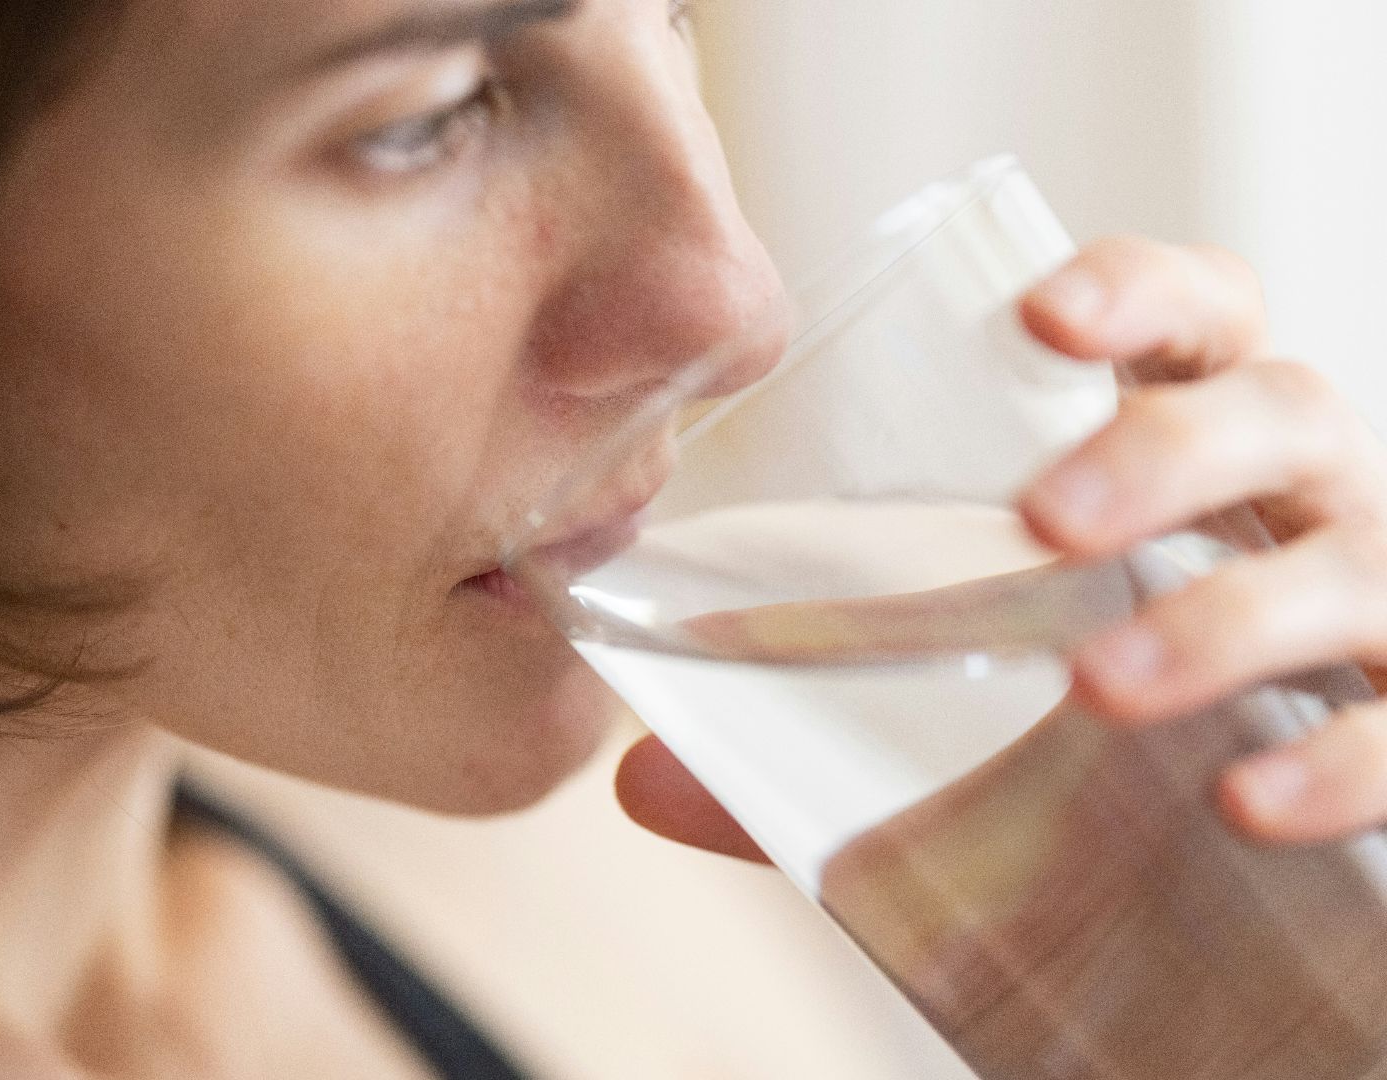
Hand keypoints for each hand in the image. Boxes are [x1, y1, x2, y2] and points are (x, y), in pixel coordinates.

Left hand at [618, 236, 1386, 857]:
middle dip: (1170, 447)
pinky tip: (1250, 803)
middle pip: (1285, 410)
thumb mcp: (963, 734)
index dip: (1140, 293)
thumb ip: (818, 743)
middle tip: (1045, 516)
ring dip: (1230, 615)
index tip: (1038, 312)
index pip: (1197, 325)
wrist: (1257, 916)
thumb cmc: (1109, 767)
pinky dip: (1346, 761)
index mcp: (1192, 468)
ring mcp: (1383, 620)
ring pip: (1357, 563)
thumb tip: (638, 775)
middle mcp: (1302, 516)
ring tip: (1102, 681)